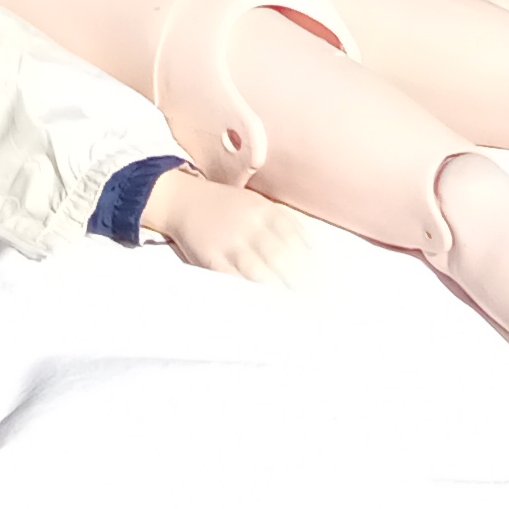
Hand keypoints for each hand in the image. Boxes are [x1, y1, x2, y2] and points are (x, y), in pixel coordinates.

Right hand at [138, 167, 330, 288]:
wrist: (183, 200)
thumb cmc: (227, 207)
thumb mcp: (257, 205)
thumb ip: (283, 224)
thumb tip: (313, 253)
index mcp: (264, 211)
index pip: (295, 237)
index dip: (311, 261)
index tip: (325, 281)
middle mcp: (248, 225)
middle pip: (280, 257)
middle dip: (299, 281)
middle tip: (315, 302)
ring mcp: (228, 241)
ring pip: (257, 270)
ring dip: (276, 291)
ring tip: (293, 309)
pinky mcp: (210, 257)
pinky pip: (231, 279)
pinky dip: (246, 293)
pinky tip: (259, 305)